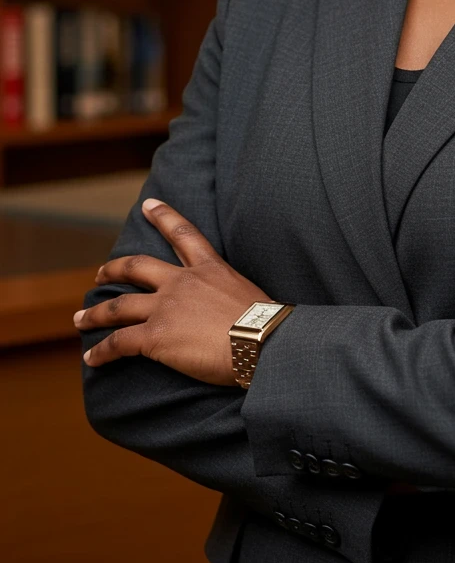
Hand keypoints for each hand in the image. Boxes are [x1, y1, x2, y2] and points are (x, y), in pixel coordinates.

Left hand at [75, 199, 271, 385]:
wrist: (260, 343)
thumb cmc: (266, 326)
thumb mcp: (250, 296)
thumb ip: (231, 297)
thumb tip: (235, 313)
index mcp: (209, 268)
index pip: (183, 234)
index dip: (164, 216)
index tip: (149, 203)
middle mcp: (181, 282)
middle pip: (137, 267)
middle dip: (114, 269)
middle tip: (100, 274)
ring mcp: (165, 308)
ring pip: (118, 306)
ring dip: (95, 313)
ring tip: (80, 319)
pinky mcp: (154, 337)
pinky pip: (118, 342)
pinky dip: (101, 351)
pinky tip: (91, 358)